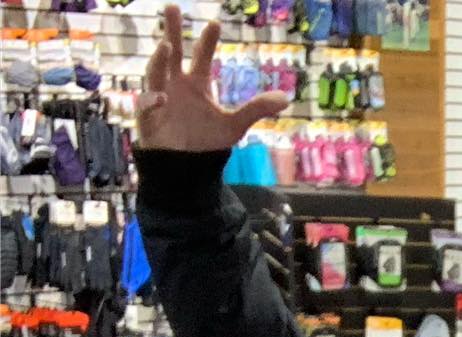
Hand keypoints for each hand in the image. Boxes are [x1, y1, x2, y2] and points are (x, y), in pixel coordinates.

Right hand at [137, 5, 288, 151]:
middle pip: (172, 53)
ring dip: (159, 59)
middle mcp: (176, 85)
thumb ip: (256, 109)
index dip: (207, 41)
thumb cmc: (207, 141)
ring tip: (166, 44)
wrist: (188, 166)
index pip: (201, 56)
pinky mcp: (148, 117)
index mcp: (196, 83)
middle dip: (172, 30)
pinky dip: (152, 100)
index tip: (216, 23)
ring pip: (154, 73)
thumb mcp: (235, 125)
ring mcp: (160, 97)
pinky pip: (146, 105)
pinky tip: (163, 98)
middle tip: (172, 7)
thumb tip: (286, 98)